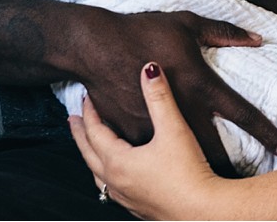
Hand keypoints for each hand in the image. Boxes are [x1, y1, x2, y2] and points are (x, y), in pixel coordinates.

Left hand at [71, 65, 221, 219]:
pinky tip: (116, 175)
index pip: (95, 132)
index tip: (85, 96)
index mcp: (118, 162)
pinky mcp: (138, 208)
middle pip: (88, 154)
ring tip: (89, 147)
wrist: (203, 212)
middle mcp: (116, 182)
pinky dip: (106, 175)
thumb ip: (159, 97)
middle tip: (73, 120)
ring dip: (91, 156)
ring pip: (97, 175)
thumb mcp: (173, 129)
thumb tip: (149, 69)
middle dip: (80, 134)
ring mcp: (125, 198)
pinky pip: (111, 189)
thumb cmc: (187, 172)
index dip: (89, 112)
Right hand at [75, 9, 276, 175]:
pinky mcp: (132, 134)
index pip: (242, 113)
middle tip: (249, 177)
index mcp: (200, 84)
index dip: (265, 131)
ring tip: (214, 182)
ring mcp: (156, 126)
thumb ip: (224, 32)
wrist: (94, 45)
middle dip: (234, 165)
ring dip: (200, 168)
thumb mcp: (187, 24)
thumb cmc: (142, 29)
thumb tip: (257, 38)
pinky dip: (163, 160)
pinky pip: (152, 153)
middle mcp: (183, 109)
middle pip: (217, 148)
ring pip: (184, 158)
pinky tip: (171, 169)